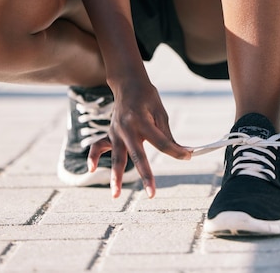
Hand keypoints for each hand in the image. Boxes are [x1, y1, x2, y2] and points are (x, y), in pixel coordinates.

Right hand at [87, 80, 190, 198]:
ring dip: (116, 177)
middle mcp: (126, 128)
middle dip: (146, 176)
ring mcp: (115, 132)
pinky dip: (93, 157)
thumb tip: (180, 153)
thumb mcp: (160, 112)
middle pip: (137, 156)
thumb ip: (166, 135)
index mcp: (142, 121)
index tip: (188, 156)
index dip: (176, 151)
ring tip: (116, 195)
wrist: (128, 83)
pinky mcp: (110, 133)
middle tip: (151, 193)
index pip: (162, 142)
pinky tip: (91, 169)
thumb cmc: (147, 97)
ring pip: (116, 157)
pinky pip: (98, 146)